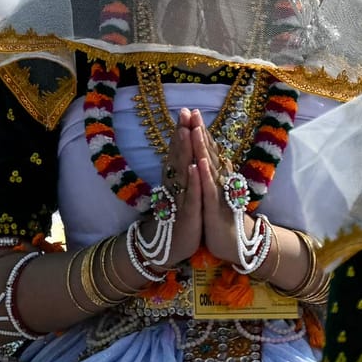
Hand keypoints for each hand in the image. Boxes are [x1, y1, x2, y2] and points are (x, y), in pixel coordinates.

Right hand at [155, 110, 205, 270]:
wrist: (169, 249)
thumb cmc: (178, 220)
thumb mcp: (181, 195)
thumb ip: (180, 174)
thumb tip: (183, 154)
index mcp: (176, 182)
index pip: (179, 152)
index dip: (182, 132)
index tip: (186, 111)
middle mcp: (175, 187)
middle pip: (179, 156)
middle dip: (182, 134)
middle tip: (184, 112)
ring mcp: (180, 200)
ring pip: (182, 171)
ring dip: (184, 150)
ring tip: (186, 130)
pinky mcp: (187, 215)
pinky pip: (190, 196)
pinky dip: (192, 181)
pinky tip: (192, 167)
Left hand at [192, 115, 252, 265]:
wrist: (236, 245)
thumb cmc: (222, 219)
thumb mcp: (216, 194)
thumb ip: (215, 175)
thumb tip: (214, 156)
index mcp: (218, 178)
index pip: (208, 150)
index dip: (200, 131)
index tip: (192, 112)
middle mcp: (219, 182)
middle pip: (209, 153)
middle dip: (200, 132)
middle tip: (194, 111)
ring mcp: (218, 195)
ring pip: (209, 168)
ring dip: (202, 148)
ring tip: (195, 128)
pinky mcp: (213, 210)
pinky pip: (208, 191)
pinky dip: (204, 176)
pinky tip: (199, 163)